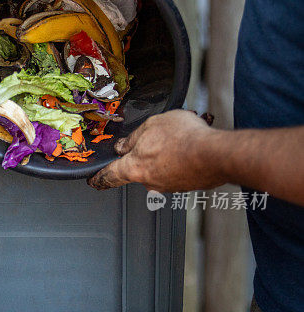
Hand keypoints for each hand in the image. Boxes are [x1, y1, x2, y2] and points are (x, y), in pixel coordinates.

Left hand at [88, 110, 223, 191]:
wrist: (216, 154)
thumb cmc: (184, 138)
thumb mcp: (151, 126)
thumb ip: (134, 137)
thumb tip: (124, 145)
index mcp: (135, 168)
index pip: (110, 176)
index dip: (100, 178)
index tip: (94, 181)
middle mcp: (150, 182)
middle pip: (139, 168)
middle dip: (147, 153)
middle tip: (159, 137)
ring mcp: (170, 186)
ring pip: (162, 168)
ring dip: (168, 153)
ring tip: (181, 136)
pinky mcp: (187, 185)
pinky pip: (179, 170)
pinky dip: (183, 159)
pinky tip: (192, 145)